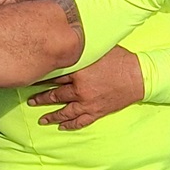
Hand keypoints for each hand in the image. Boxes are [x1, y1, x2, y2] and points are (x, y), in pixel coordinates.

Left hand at [28, 45, 144, 128]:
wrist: (139, 77)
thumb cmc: (120, 59)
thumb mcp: (98, 49)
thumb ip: (82, 50)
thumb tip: (68, 42)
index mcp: (78, 72)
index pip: (54, 76)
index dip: (42, 78)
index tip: (32, 79)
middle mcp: (80, 89)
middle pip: (55, 95)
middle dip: (41, 98)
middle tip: (30, 99)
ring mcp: (88, 103)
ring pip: (64, 112)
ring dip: (51, 116)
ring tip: (42, 119)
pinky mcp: (96, 112)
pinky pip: (80, 122)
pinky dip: (70, 125)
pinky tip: (62, 127)